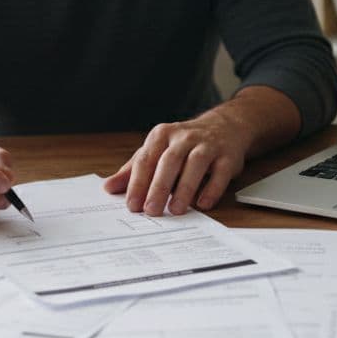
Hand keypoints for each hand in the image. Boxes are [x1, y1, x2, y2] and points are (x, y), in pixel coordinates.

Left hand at [103, 109, 254, 215]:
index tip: (132, 205)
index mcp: (162, 135)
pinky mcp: (228, 156)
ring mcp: (208, 145)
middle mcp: (184, 137)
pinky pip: (220, 172)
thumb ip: (134, 169)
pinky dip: (212, 189)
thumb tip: (109, 187)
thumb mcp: (157, 150)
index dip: (138, 183)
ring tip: (175, 210)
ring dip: (184, 188)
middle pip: (169, 161)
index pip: (146, 159)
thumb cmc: (184, 144)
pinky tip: (202, 204)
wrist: (225, 126)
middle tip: (151, 211)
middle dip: (159, 187)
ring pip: (194, 164)